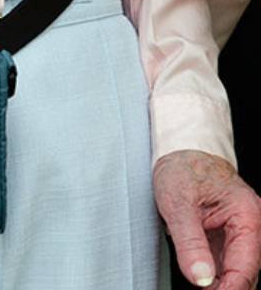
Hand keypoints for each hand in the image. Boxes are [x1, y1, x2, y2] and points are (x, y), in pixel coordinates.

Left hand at [153, 149, 260, 288]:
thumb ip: (190, 242)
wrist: (179, 151)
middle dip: (225, 287)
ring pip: (235, 269)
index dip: (230, 289)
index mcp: (248, 216)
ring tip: (199, 283)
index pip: (246, 267)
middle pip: (245, 271)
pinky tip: (200, 276)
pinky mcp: (226, 233)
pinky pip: (224, 260)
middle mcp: (250, 225)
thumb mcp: (178, 203)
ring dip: (219, 282)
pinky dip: (213, 272)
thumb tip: (201, 279)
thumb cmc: (182, 168)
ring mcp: (239, 230)